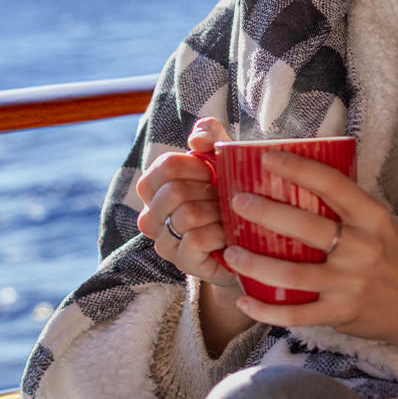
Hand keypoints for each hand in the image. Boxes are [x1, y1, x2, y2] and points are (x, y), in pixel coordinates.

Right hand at [135, 118, 237, 288]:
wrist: (248, 241)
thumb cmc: (229, 195)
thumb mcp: (223, 158)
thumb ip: (210, 136)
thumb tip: (195, 140)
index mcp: (153, 187)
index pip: (165, 166)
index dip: (195, 166)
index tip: (213, 173)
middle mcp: (150, 216)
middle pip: (175, 191)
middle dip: (209, 192)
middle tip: (224, 199)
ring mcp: (164, 242)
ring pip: (187, 215)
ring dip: (218, 213)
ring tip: (228, 216)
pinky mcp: (181, 262)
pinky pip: (197, 240)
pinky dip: (220, 233)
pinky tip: (228, 236)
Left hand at [221, 150, 397, 377]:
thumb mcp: (382, 225)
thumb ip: (348, 207)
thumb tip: (301, 177)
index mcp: (372, 218)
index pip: (332, 184)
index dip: (297, 168)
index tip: (266, 157)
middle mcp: (362, 248)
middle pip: (306, 227)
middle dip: (265, 213)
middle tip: (237, 202)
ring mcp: (351, 283)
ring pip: (294, 274)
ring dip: (256, 264)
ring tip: (231, 253)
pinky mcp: (342, 313)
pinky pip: (297, 314)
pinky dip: (268, 310)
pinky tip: (246, 300)